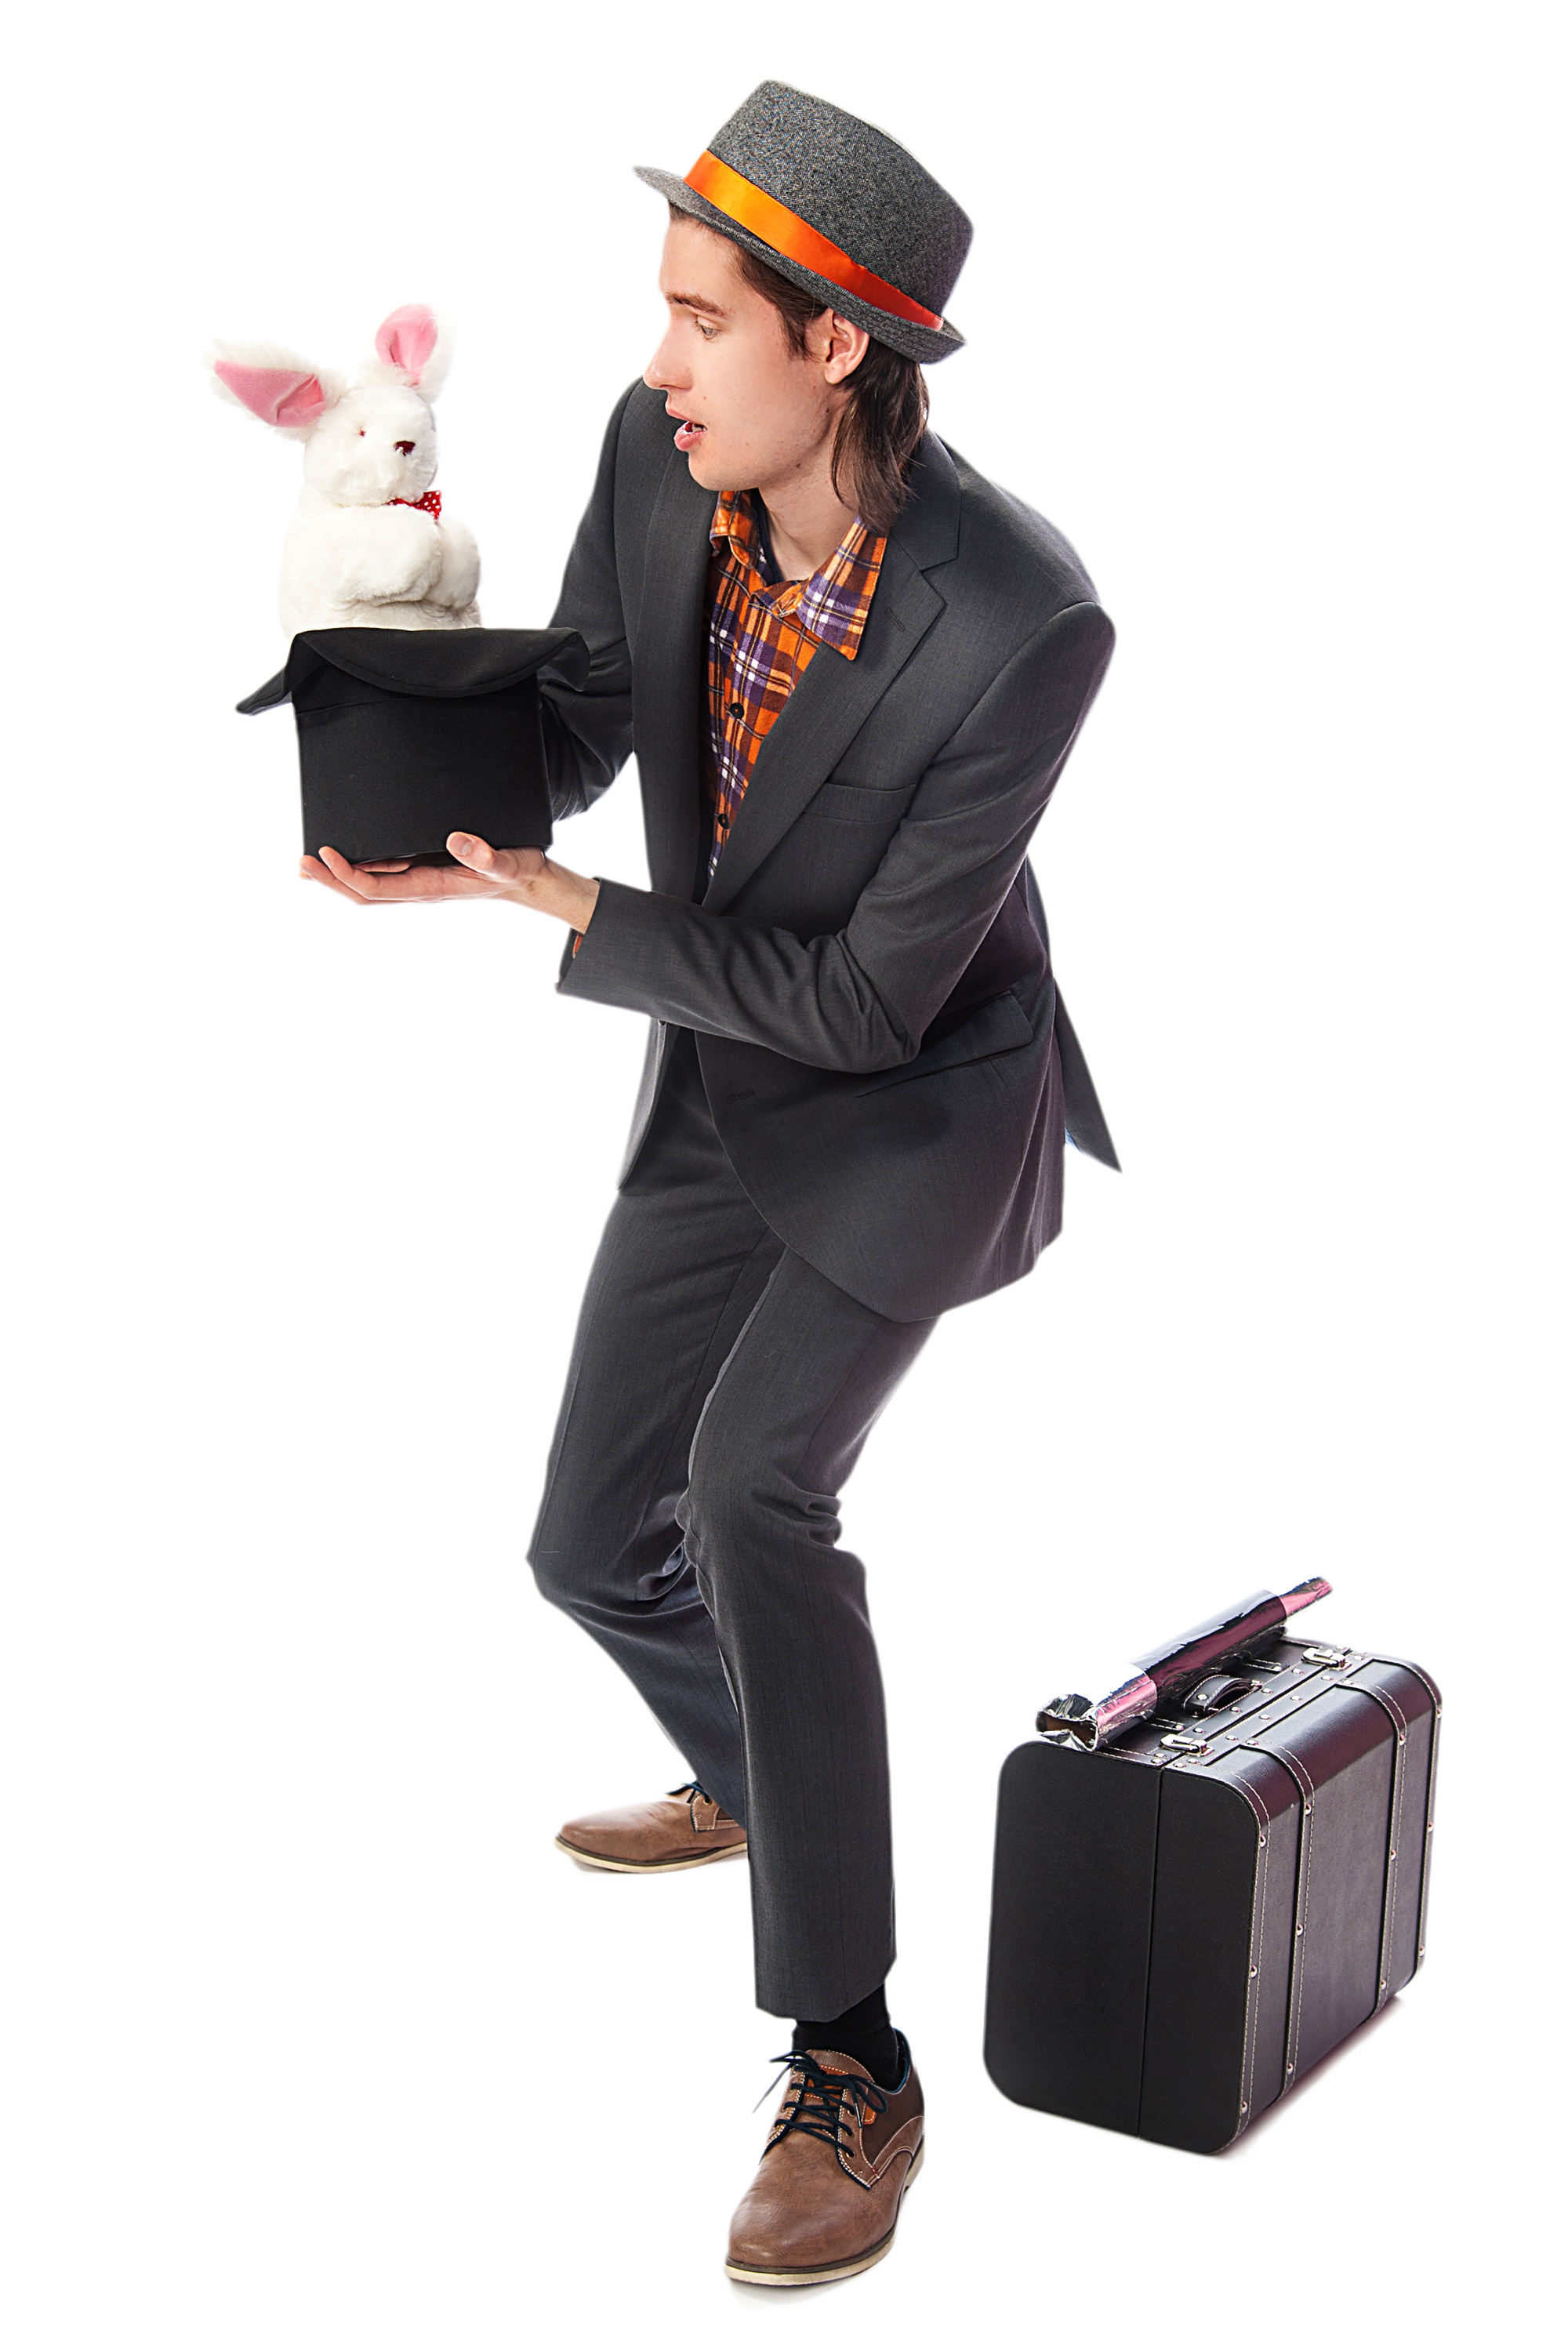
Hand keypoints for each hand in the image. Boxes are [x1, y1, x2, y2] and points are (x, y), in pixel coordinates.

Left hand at [300, 833, 600, 931]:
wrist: (528, 880)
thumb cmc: (517, 870)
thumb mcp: (507, 862)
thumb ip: (485, 855)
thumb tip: (456, 842)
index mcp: (431, 886)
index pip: (378, 887)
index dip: (348, 873)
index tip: (326, 854)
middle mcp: (419, 887)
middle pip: (363, 892)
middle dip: (330, 880)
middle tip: (301, 863)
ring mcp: (418, 881)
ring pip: (369, 886)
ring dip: (338, 877)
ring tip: (309, 865)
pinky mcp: (421, 871)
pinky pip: (382, 876)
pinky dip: (358, 869)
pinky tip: (345, 858)